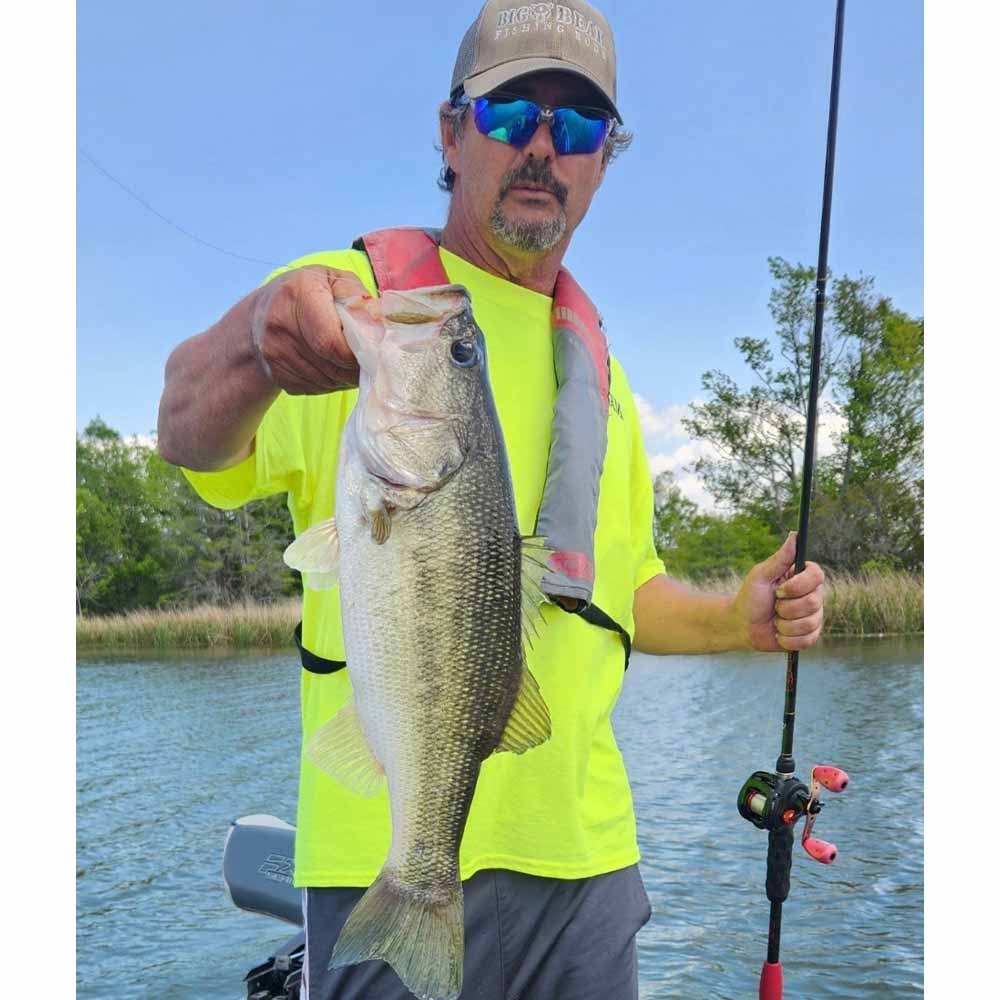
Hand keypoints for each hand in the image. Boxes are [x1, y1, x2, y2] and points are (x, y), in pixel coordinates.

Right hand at [249, 266, 368, 393]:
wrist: (260, 314)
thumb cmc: (306, 293)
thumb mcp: (333, 280)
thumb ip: (359, 299)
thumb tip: (379, 332)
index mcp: (297, 295)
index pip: (332, 342)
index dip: (358, 353)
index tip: (374, 351)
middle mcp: (279, 326)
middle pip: (332, 365)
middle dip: (357, 367)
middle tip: (370, 360)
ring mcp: (275, 354)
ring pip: (328, 381)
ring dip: (346, 376)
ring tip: (351, 360)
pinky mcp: (277, 376)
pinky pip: (317, 388)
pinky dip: (332, 382)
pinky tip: (332, 365)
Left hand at [732, 532, 824, 652]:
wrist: (743, 626)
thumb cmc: (750, 597)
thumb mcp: (761, 575)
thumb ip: (780, 558)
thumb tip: (794, 535)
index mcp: (803, 578)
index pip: (817, 575)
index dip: (798, 586)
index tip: (779, 590)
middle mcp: (813, 596)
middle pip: (814, 602)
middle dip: (786, 608)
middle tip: (774, 606)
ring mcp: (814, 617)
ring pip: (810, 623)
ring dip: (785, 625)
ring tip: (775, 621)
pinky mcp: (810, 636)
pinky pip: (807, 640)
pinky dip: (787, 639)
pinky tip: (778, 634)